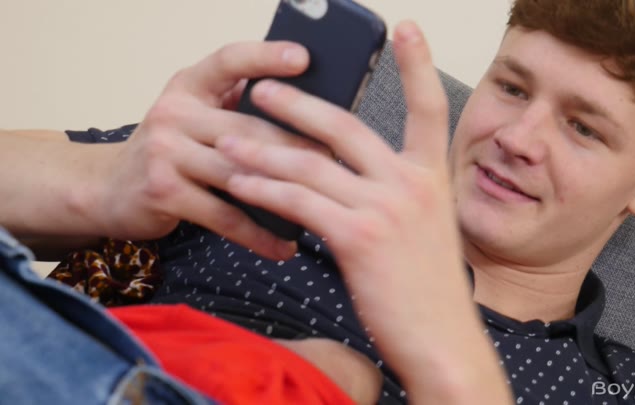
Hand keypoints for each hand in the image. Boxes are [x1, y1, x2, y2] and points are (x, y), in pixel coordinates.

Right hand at [89, 41, 326, 259]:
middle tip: (338, 161)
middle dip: (297, 146)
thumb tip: (307, 111)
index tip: (303, 57)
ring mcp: (165, 151)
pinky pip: (224, 215)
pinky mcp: (163, 191)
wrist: (107, 188)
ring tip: (321, 207)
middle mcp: (174, 111)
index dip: (266, 56)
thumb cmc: (169, 151)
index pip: (230, 60)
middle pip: (248, 127)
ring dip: (284, 193)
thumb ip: (235, 109)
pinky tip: (283, 246)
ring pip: (240, 172)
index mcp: (190, 85)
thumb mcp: (195, 116)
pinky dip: (257, 234)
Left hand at [216, 22, 512, 403]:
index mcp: (431, 177)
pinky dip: (263, 190)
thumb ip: (392, 194)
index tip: (409, 28)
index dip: (419, 65)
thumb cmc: (428, 289)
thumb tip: (342, 175)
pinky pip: (298, 202)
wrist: (442, 338)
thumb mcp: (425, 229)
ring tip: (230, 139)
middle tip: (262, 89)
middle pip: (346, 126)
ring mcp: (386, 208)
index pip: (431, 108)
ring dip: (264, 150)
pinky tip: (240, 183)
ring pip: (311, 164)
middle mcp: (411, 183)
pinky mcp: (357, 237)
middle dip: (298, 105)